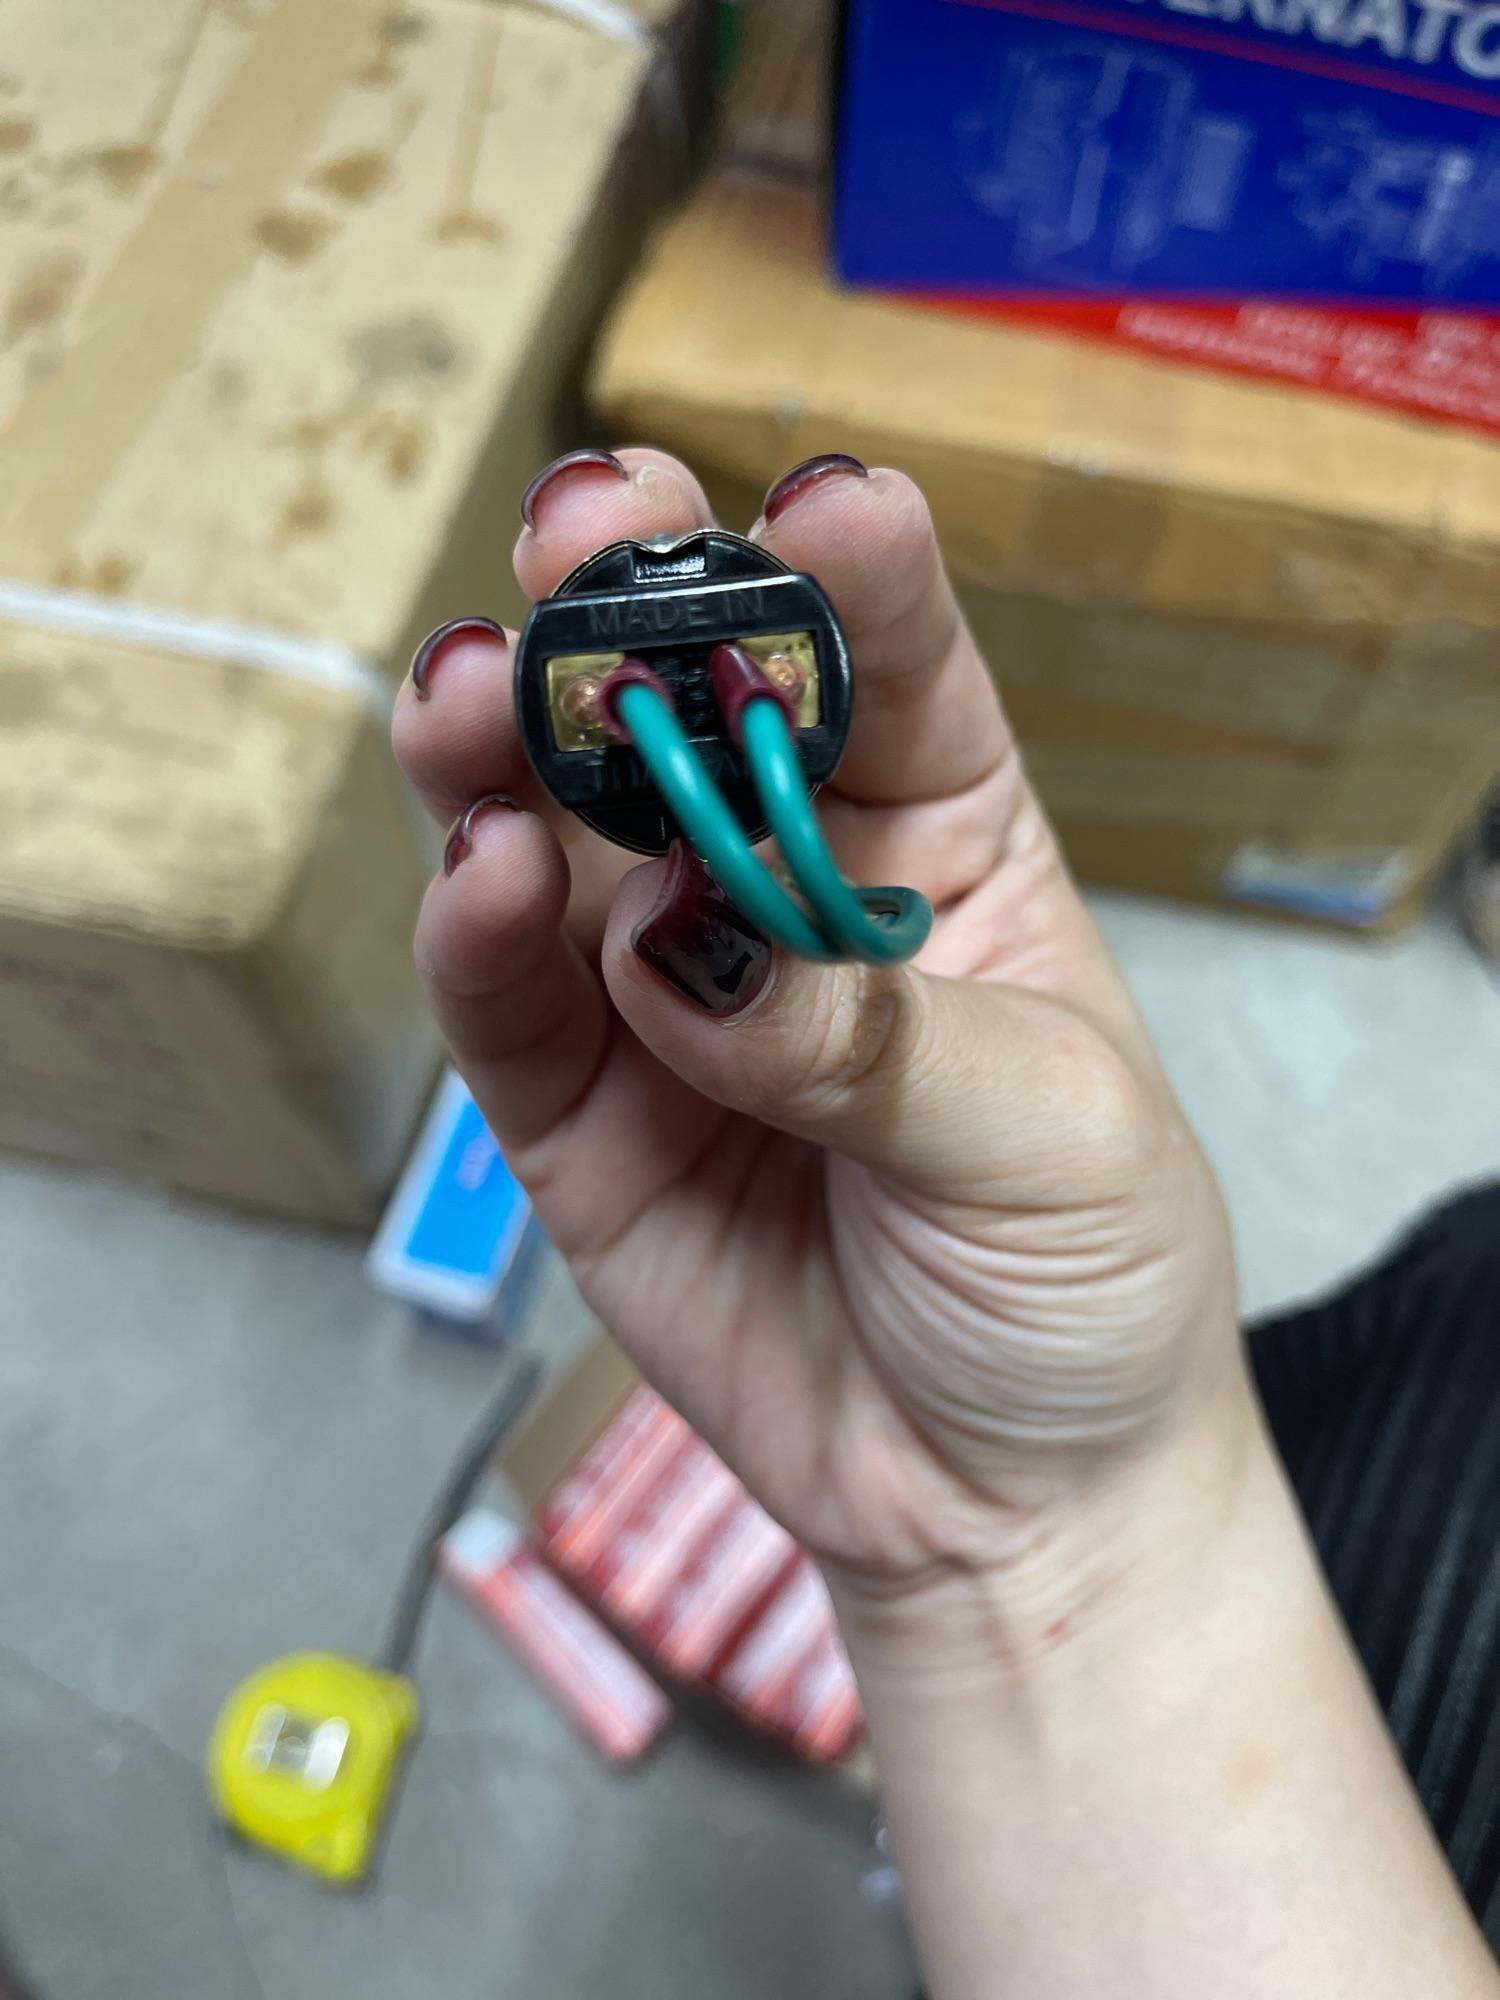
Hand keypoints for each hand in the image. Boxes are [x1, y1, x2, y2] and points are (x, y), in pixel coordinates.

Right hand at [392, 446, 1246, 1634]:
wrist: (1004, 1496)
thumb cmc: (1080, 1280)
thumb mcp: (1041, 1137)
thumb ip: (862, 1033)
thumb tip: (678, 949)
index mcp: (943, 843)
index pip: (893, 672)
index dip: (851, 579)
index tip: (819, 504)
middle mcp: (783, 889)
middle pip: (682, 715)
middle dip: (631, 614)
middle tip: (584, 529)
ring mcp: (664, 998)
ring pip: (558, 836)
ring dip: (506, 749)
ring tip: (475, 688)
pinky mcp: (578, 1117)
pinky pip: (510, 1012)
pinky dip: (476, 940)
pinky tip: (478, 873)